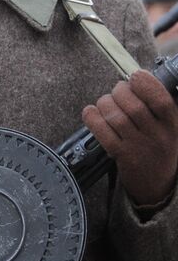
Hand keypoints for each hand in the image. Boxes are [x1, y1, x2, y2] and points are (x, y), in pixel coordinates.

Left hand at [82, 70, 177, 206]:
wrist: (158, 184)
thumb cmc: (160, 147)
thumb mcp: (169, 126)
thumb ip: (157, 105)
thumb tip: (136, 78)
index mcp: (172, 124)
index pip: (162, 100)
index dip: (146, 84)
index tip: (135, 75)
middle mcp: (157, 135)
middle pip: (134, 106)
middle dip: (120, 91)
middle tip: (117, 91)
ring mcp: (139, 147)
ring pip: (117, 118)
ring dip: (105, 103)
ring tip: (105, 102)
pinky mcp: (122, 156)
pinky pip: (103, 134)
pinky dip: (93, 119)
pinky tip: (90, 112)